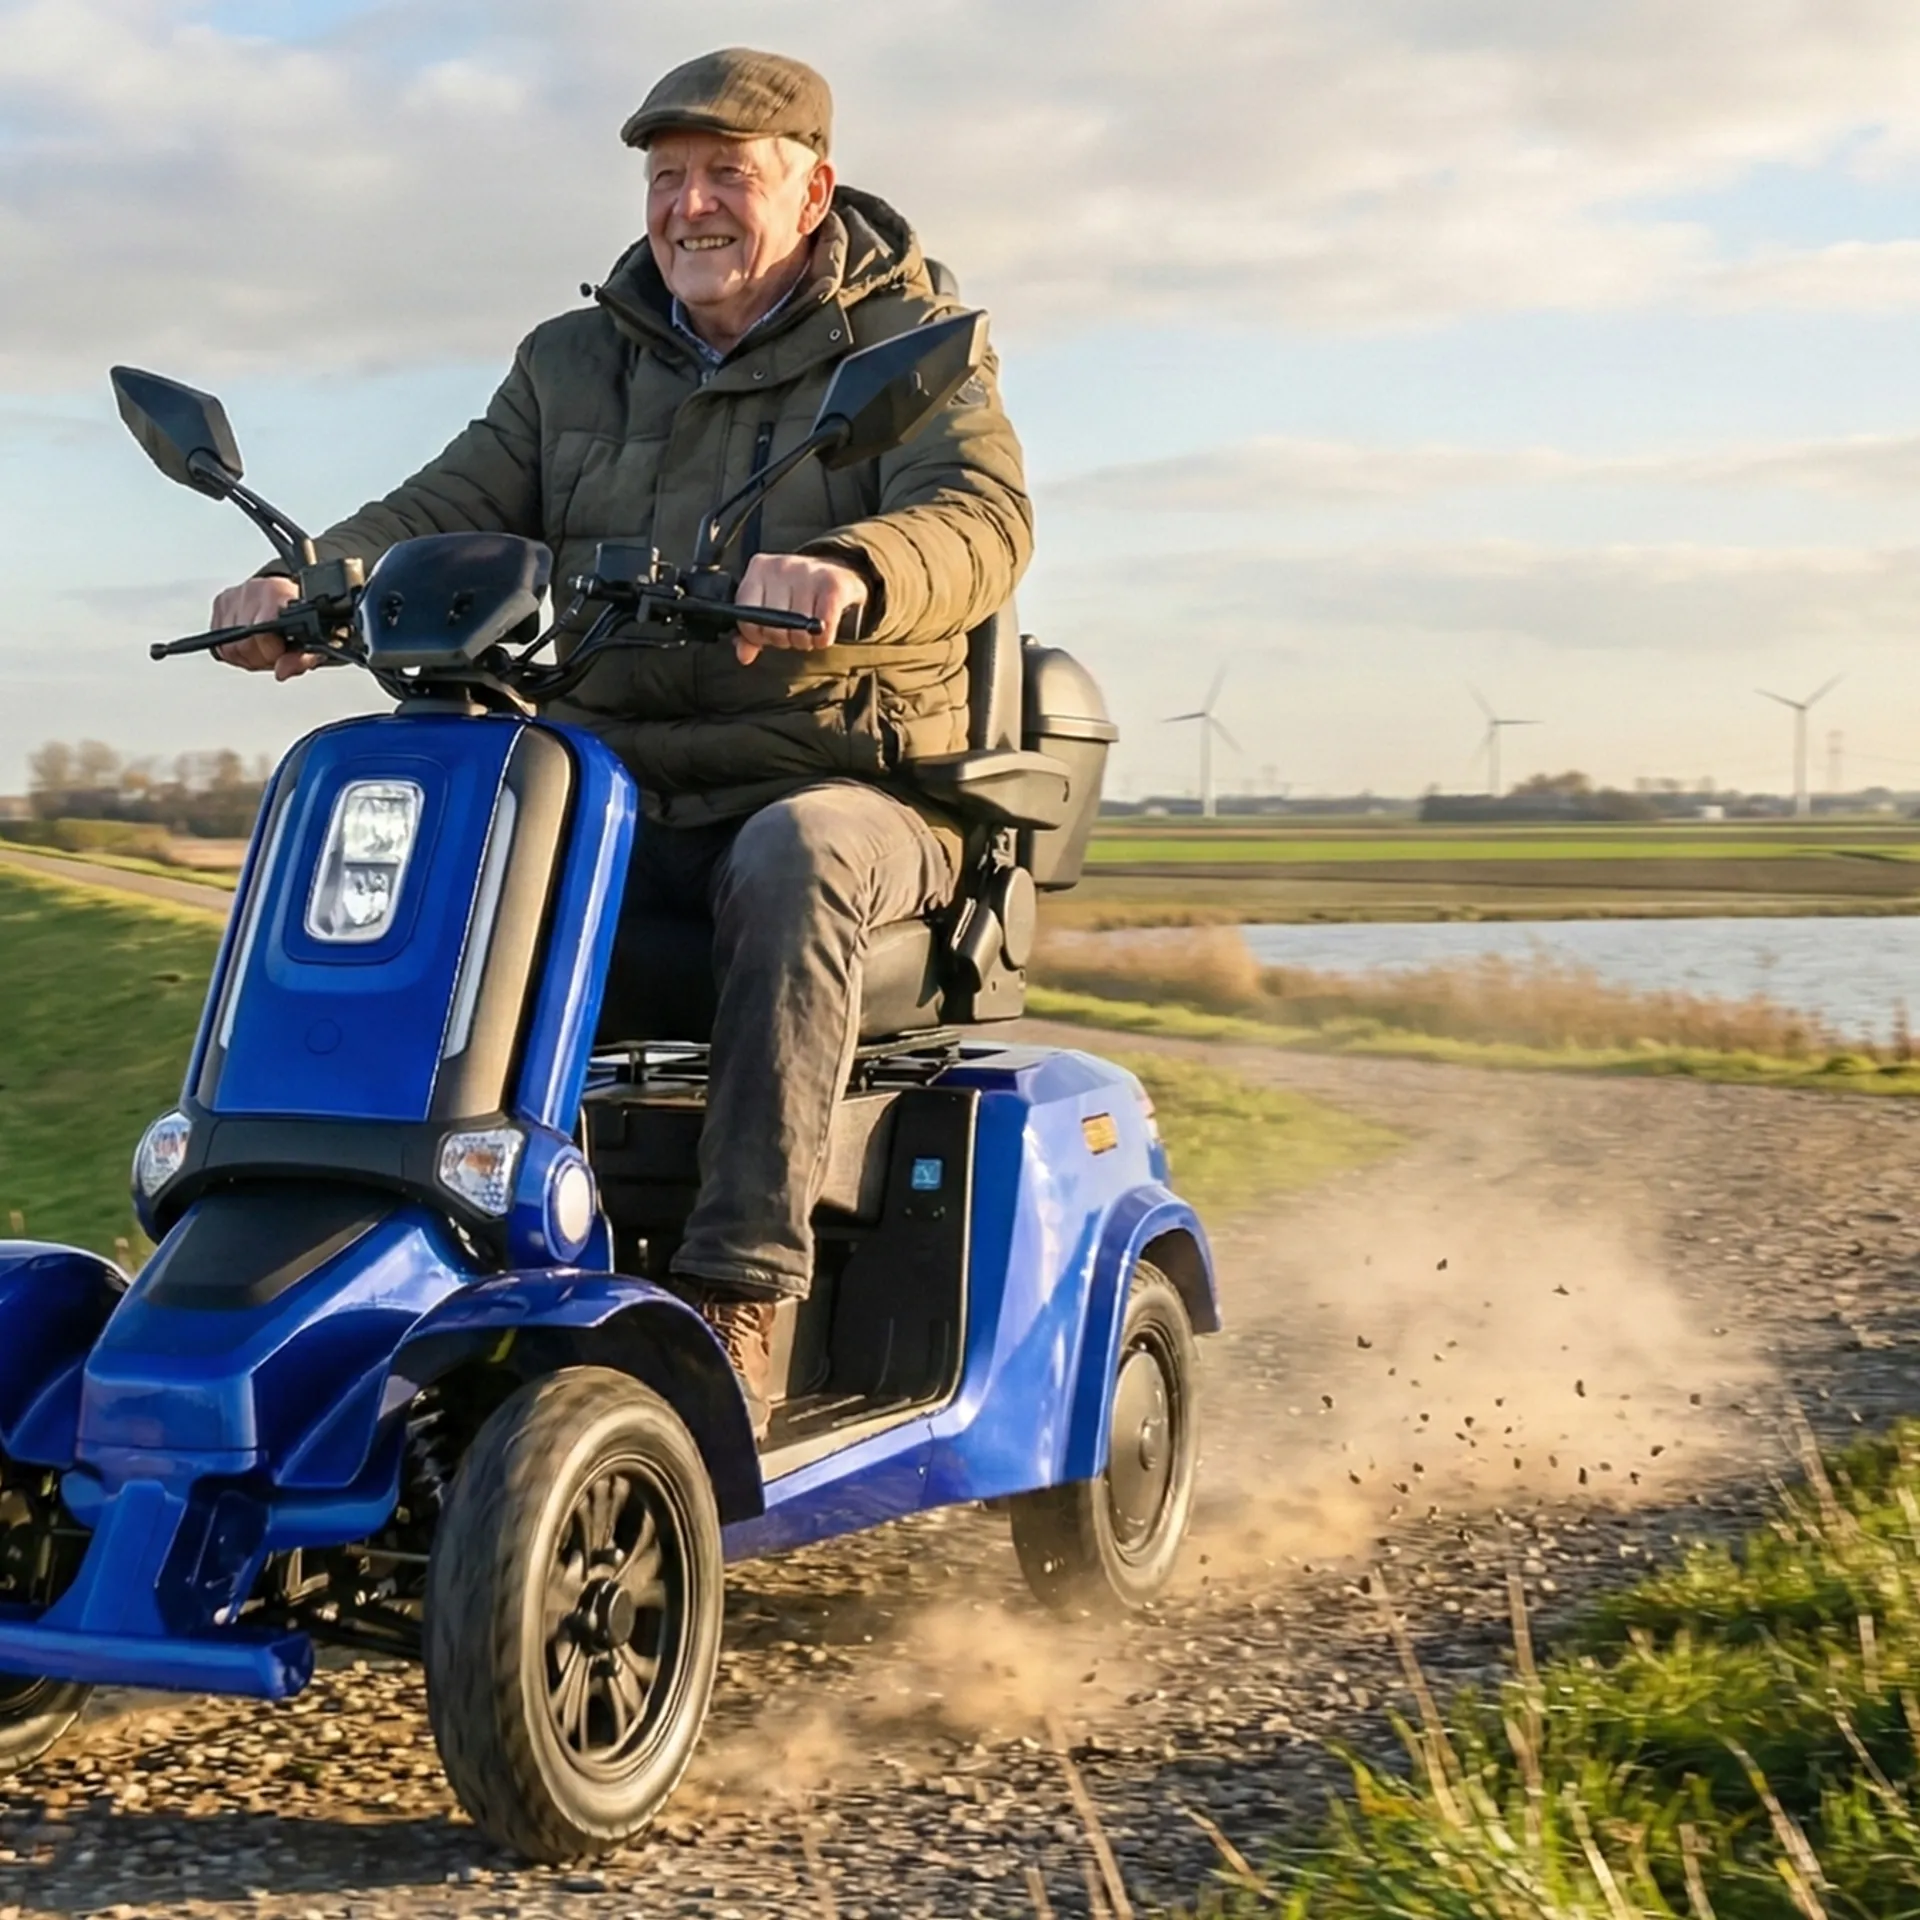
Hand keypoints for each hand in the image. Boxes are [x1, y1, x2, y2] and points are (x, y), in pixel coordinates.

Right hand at [210, 576, 312, 678]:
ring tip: (264, 647)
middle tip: (275, 652)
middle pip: (243, 643)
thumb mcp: (315, 640)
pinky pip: (219, 642)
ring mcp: (233, 596)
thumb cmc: (303, 619)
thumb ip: (301, 659)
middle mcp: (252, 590)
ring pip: (229, 646)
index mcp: (278, 594)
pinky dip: (234, 648)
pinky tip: (251, 642)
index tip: (282, 651)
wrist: (292, 597)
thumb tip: (281, 672)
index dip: (271, 651)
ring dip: (247, 655)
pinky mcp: (220, 603)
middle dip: (260, 656)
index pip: (262, 631)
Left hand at [732, 554, 867, 665]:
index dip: (758, 634)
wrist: (839, 571)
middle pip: (774, 626)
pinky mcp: (832, 584)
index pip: (747, 615)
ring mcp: (808, 572)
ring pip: (798, 630)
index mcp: (759, 569)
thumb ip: (751, 630)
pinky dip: (823, 639)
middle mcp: (781, 566)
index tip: (770, 632)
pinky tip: (822, 631)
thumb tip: (743, 655)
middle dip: (784, 639)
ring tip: (809, 630)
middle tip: (793, 631)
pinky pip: (822, 629)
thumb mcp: (769, 605)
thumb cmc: (797, 592)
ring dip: (805, 641)